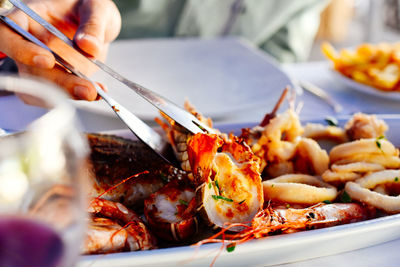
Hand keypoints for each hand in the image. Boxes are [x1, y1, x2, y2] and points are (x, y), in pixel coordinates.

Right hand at [0, 0, 120, 101]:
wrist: (99, 23)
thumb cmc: (89, 7)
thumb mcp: (96, 8)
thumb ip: (93, 24)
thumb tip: (89, 46)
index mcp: (28, 18)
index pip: (9, 34)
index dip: (22, 50)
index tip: (47, 59)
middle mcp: (29, 44)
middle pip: (28, 70)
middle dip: (57, 83)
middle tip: (85, 88)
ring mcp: (40, 65)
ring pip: (40, 88)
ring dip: (66, 94)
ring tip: (92, 92)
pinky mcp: (56, 78)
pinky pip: (58, 94)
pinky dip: (76, 96)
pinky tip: (96, 92)